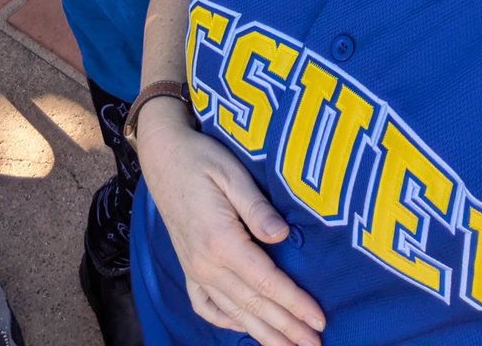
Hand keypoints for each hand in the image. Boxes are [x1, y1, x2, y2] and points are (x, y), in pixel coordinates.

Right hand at [138, 108, 324, 345]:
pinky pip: (206, 305)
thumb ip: (257, 207)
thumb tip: (282, 237)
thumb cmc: (201, 158)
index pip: (266, 281)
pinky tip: (243, 326)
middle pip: (253, 304)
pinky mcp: (187, 266)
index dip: (294, 303)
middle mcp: (205, 263)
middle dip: (286, 328)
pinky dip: (226, 321)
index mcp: (220, 240)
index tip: (319, 320)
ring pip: (233, 311)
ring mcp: (193, 268)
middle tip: (314, 345)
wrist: (163, 155)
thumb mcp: (231, 173)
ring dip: (262, 332)